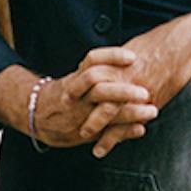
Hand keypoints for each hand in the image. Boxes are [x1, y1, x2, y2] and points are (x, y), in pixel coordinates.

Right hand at [0, 59, 156, 152]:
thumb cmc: (68, 94)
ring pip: (104, 113)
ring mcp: (81, 114)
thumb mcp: (78, 78)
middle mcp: (77, 95)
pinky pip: (105, 133)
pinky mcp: (84, 132)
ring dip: (129, 113)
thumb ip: (102, 70)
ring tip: (151, 111)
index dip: (112, 56)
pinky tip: (140, 130)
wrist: (38, 116)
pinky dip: (124, 133)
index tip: (133, 57)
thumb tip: (133, 57)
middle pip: (99, 88)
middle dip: (123, 91)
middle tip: (145, 92)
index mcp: (76, 77)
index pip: (92, 61)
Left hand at [78, 13, 190, 154]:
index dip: (76, 89)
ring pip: (106, 110)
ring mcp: (135, 90)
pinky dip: (114, 137)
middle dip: (80, 108)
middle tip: (69, 122)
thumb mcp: (132, 48)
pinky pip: (127, 122)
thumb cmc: (161, 44)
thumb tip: (103, 67)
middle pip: (92, 94)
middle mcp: (121, 76)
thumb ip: (116, 62)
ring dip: (94, 125)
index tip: (68, 98)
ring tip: (85, 138)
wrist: (184, 45)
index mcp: (115, 61)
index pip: (88, 77)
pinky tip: (105, 148)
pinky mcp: (149, 102)